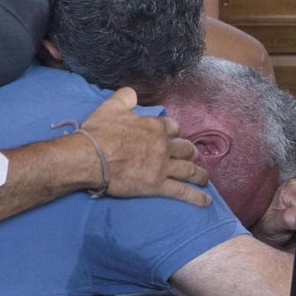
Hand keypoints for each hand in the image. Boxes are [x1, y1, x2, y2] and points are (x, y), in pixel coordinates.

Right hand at [82, 87, 210, 206]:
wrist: (89, 157)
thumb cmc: (99, 132)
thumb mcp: (111, 107)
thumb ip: (125, 97)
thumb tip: (132, 94)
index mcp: (154, 127)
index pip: (173, 128)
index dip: (174, 132)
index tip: (174, 137)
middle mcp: (163, 146)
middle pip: (185, 149)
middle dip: (191, 153)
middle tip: (194, 158)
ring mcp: (162, 166)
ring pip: (189, 170)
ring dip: (200, 174)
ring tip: (204, 179)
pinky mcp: (157, 185)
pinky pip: (181, 191)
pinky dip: (196, 196)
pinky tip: (206, 201)